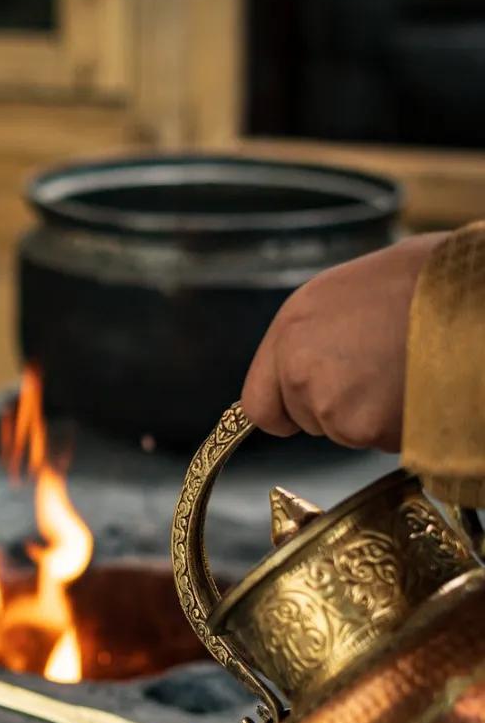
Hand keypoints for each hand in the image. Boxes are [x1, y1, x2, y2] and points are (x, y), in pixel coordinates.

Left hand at [241, 233, 448, 450]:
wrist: (474, 293)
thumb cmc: (426, 280)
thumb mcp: (350, 295)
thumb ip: (317, 337)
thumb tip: (309, 363)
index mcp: (292, 327)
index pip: (259, 404)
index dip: (286, 411)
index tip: (302, 413)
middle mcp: (299, 367)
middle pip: (308, 420)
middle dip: (339, 409)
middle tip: (381, 373)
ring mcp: (329, 402)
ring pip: (345, 434)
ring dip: (373, 417)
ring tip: (406, 371)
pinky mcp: (364, 428)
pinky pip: (378, 442)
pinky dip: (400, 427)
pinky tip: (420, 388)